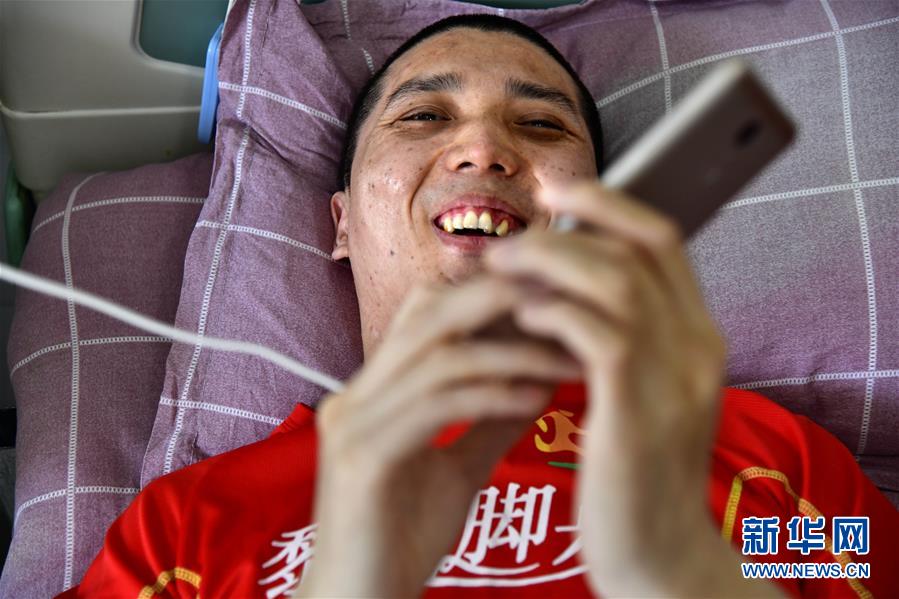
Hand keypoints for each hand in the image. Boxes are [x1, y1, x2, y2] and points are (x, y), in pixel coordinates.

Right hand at [294, 276, 580, 597]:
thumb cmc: (401, 541)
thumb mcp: (458, 470)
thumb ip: (488, 422)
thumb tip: (537, 381)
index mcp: (374, 390)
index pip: (430, 313)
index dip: (490, 297)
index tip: (555, 302)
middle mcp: (357, 394)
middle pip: (429, 312)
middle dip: (501, 298)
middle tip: (566, 301)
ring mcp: (354, 422)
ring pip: (438, 354)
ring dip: (513, 352)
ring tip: (568, 359)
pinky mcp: (363, 456)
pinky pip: (434, 405)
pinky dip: (490, 395)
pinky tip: (536, 400)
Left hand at [483, 180, 782, 596]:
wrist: (659, 555)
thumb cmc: (634, 474)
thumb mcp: (640, 395)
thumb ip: (621, 339)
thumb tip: (564, 285)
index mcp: (698, 337)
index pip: (663, 241)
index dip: (611, 205)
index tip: (561, 192)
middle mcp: (697, 347)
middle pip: (636, 249)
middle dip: (567, 230)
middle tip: (511, 237)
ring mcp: (674, 378)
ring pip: (614, 281)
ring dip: (549, 263)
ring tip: (499, 266)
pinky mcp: (638, 411)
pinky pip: (595, 334)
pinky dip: (551, 313)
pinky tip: (519, 315)